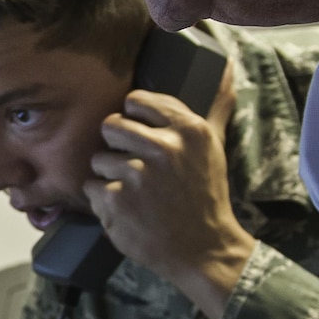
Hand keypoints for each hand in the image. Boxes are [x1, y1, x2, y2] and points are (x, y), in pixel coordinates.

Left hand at [84, 87, 255, 318]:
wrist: (204, 249)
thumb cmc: (205, 195)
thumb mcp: (214, 147)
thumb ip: (214, 106)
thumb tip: (226, 69)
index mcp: (188, 129)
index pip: (136, 100)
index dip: (133, 119)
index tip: (140, 137)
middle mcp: (164, 147)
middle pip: (111, 125)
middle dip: (118, 147)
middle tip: (135, 169)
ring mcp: (138, 174)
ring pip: (99, 158)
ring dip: (110, 177)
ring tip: (135, 193)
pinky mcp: (117, 200)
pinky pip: (92, 186)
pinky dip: (103, 201)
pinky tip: (127, 209)